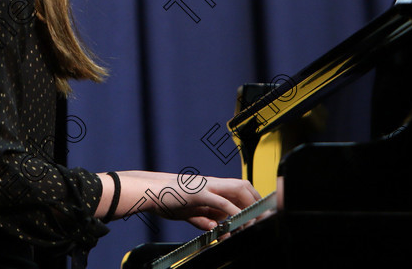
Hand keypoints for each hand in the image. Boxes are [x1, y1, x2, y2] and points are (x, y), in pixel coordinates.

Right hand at [96, 170, 261, 230]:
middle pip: (242, 185)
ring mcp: (205, 186)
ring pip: (237, 189)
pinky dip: (233, 212)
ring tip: (256, 219)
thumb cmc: (165, 199)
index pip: (236, 188)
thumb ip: (202, 218)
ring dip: (249, 204)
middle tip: (264, 216)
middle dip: (257, 200)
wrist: (147, 190)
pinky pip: (221, 202)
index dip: (251, 198)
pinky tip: (238, 221)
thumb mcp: (187, 211)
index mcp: (209, 186)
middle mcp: (210, 183)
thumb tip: (215, 226)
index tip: (260, 211)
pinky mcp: (198, 193)